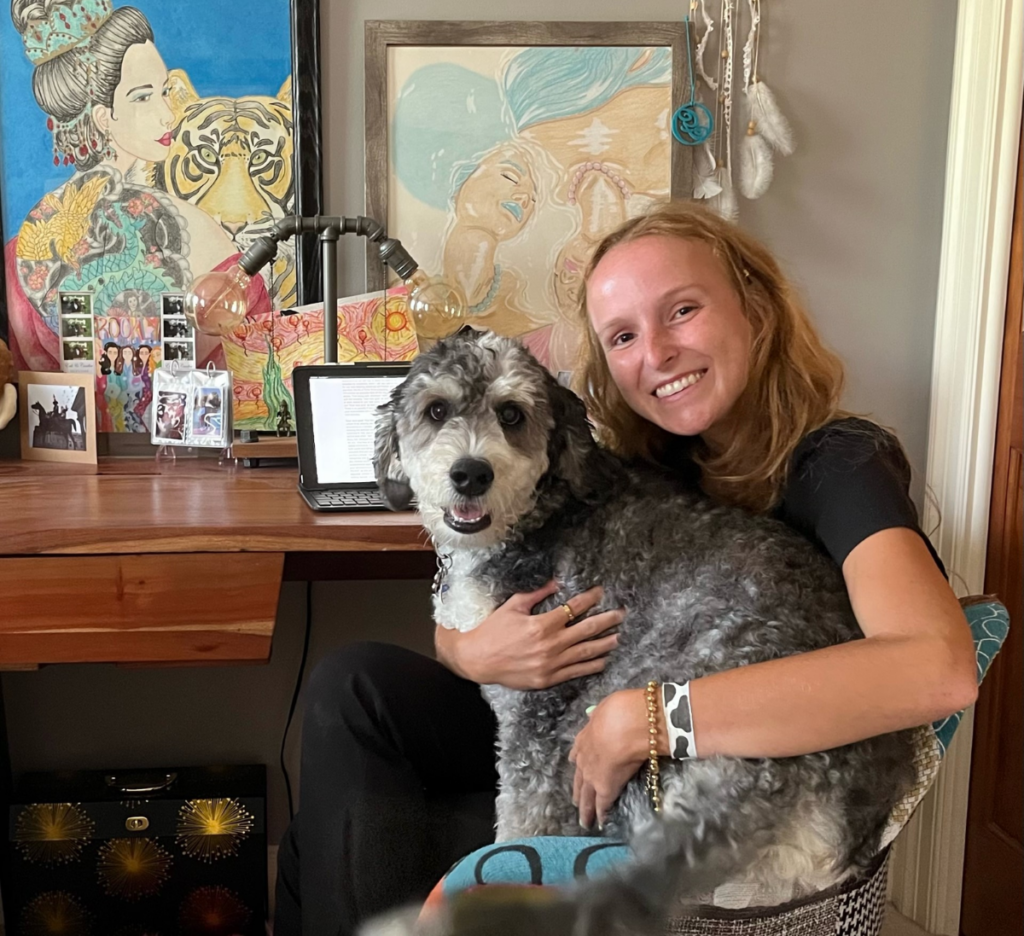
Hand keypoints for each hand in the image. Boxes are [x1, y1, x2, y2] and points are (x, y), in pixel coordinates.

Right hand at [435, 580, 623, 689]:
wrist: (477, 660)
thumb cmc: (492, 630)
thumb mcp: (513, 607)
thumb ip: (537, 595)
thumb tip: (557, 583)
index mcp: (541, 624)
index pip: (573, 608)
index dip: (590, 599)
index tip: (601, 592)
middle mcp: (550, 645)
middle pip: (586, 630)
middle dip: (606, 620)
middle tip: (621, 614)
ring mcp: (550, 664)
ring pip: (585, 653)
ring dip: (604, 644)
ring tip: (618, 636)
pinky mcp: (548, 679)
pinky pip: (575, 672)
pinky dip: (591, 666)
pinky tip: (603, 660)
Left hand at [569, 688, 667, 829]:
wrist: (627, 724)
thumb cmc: (619, 710)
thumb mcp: (603, 708)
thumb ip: (599, 716)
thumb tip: (596, 716)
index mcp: (584, 737)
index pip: (578, 753)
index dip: (578, 762)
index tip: (576, 767)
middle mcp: (584, 758)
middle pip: (578, 779)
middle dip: (577, 792)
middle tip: (575, 804)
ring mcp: (593, 775)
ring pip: (586, 795)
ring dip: (585, 808)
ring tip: (584, 820)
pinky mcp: (606, 788)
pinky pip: (602, 804)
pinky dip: (601, 814)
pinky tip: (600, 822)